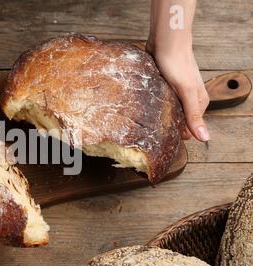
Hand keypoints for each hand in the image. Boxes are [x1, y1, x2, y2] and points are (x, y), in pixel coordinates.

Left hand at [147, 0, 208, 141]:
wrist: (166, 41)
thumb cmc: (177, 64)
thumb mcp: (186, 92)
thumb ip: (193, 115)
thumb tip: (204, 138)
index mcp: (199, 103)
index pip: (189, 128)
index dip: (178, 135)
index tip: (163, 141)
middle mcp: (189, 99)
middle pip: (178, 120)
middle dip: (167, 126)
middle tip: (151, 132)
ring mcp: (176, 92)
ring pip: (168, 111)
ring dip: (159, 117)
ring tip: (146, 123)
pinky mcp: (164, 86)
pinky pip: (159, 101)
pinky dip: (154, 106)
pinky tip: (145, 109)